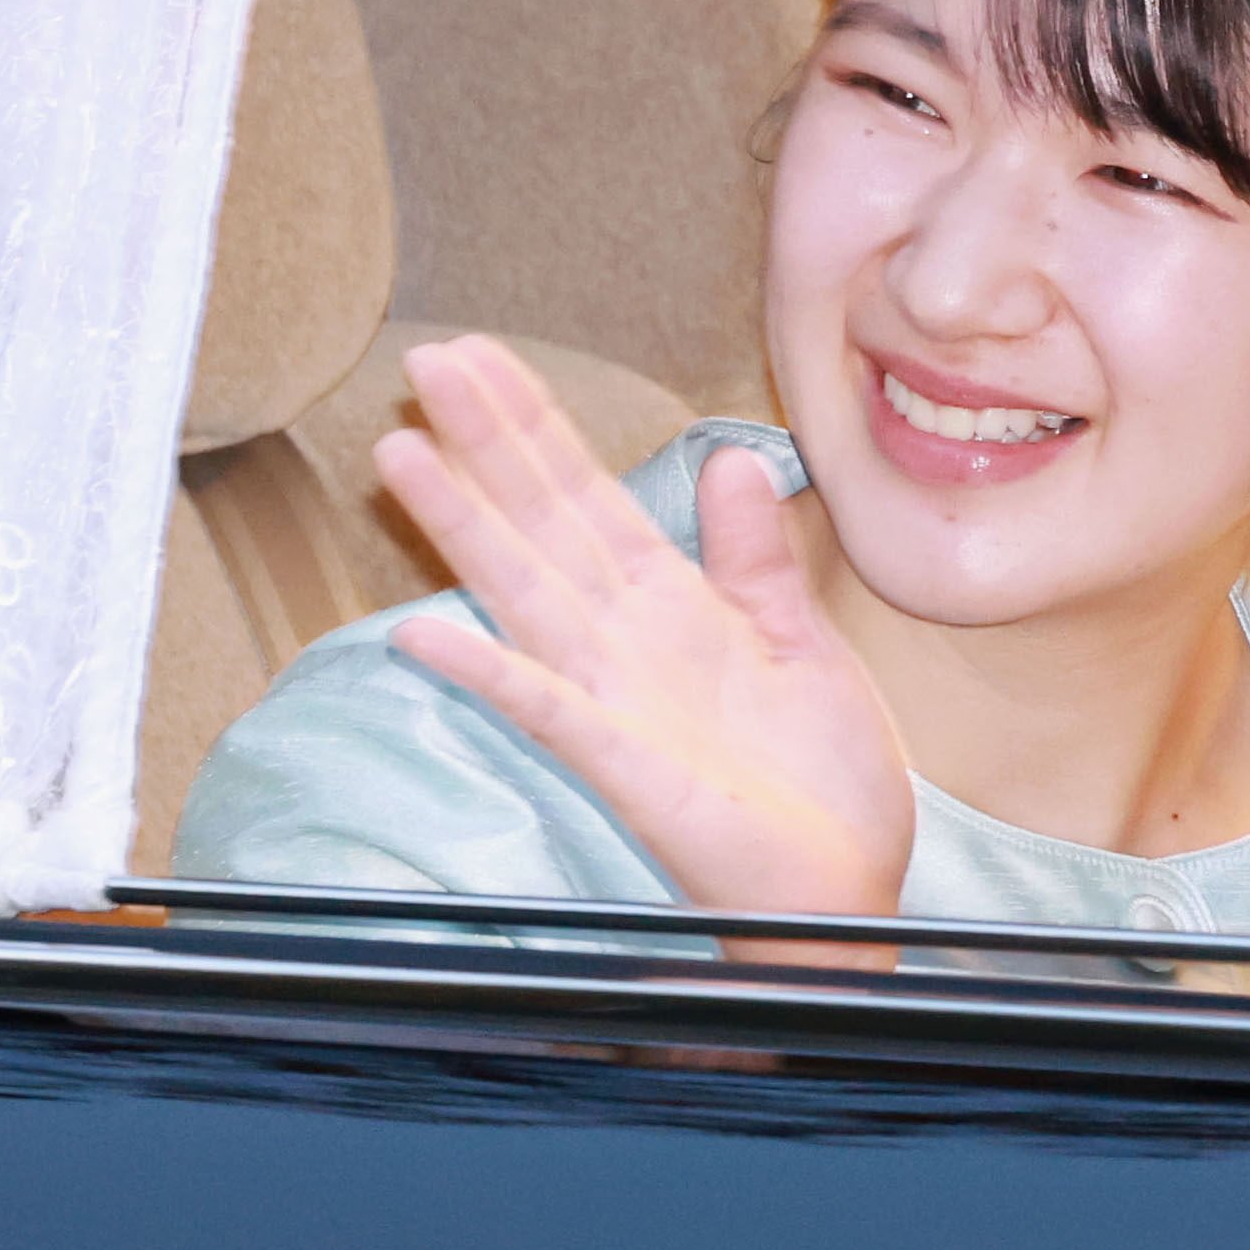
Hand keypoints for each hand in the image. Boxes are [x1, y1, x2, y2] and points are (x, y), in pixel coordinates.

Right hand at [378, 336, 914, 967]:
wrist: (849, 892)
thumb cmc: (821, 783)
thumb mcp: (801, 642)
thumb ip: (756, 555)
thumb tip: (733, 456)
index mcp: (671, 608)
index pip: (588, 497)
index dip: (537, 427)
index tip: (483, 357)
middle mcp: (626, 644)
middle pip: (542, 523)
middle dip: (488, 442)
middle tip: (426, 360)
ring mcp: (616, 703)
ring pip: (525, 594)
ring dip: (464, 526)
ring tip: (400, 454)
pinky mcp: (627, 768)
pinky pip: (549, 712)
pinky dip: (490, 674)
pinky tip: (423, 637)